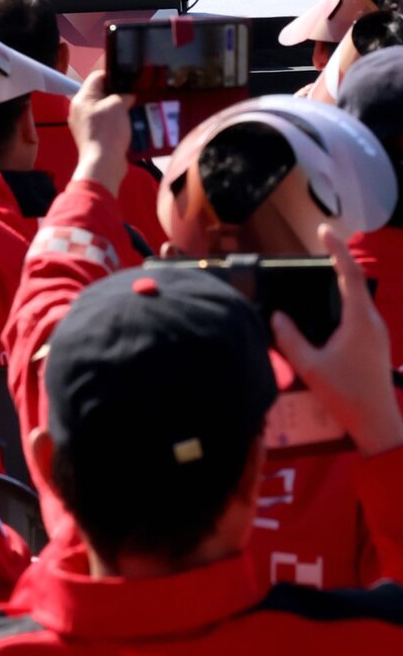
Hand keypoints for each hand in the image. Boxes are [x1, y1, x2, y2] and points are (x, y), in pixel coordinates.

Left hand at [69, 70, 131, 193]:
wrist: (104, 163)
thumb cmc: (108, 131)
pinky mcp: (93, 137)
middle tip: (133, 95)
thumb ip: (123, 95)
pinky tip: (130, 124)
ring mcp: (85, 125)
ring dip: (119, 110)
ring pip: (105, 110)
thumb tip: (128, 96)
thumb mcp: (118, 105)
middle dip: (118, 94)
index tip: (129, 79)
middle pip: (101, 94)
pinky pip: (106, 125)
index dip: (114, 75)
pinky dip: (117, 123)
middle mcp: (80, 110)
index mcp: (82, 98)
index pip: (97, 77)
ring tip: (134, 109)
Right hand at [272, 226, 402, 455]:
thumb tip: (277, 316)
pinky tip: (330, 309)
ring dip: (343, 281)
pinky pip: (360, 312)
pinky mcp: (376, 344)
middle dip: (339, 261)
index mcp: (359, 319)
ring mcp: (378, 333)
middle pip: (356, 282)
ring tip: (321, 272)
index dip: (336, 249)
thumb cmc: (345, 393)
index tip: (323, 230)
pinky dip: (345, 299)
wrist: (378, 425)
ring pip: (360, 298)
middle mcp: (372, 321)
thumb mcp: (310, 366)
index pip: (349, 274)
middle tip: (318, 247)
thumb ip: (290, 339)